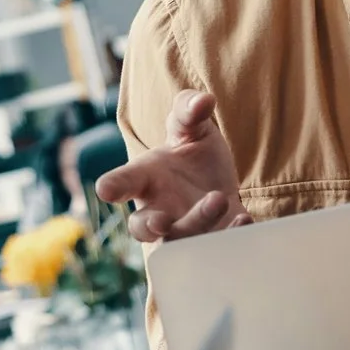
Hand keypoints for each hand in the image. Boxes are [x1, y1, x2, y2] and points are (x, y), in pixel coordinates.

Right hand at [95, 90, 248, 242]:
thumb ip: (190, 110)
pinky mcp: (214, 241)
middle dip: (151, 226)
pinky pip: (216, 248)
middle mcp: (158, 210)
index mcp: (145, 179)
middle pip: (143, 228)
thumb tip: (203, 101)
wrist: (218, 183)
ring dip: (196, 223)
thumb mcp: (191, 127)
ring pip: (180, 242)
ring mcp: (184, 231)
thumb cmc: (193, 155)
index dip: (112, 187)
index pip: (122, 183)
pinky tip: (243, 219)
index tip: (106, 190)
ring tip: (219, 199)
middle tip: (162, 219)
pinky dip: (230, 236)